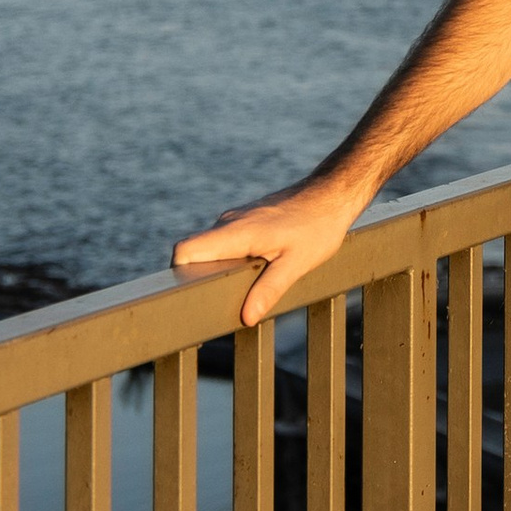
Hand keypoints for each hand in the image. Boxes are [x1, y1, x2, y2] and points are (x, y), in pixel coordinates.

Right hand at [172, 177, 360, 327]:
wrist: (331, 194)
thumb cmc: (317, 226)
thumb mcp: (296, 264)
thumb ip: (269, 290)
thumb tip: (246, 316)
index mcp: (236, 232)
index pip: (185, 250)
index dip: (179, 272)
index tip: (192, 294)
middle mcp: (229, 223)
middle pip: (195, 252)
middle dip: (199, 277)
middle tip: (217, 302)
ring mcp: (237, 219)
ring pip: (213, 247)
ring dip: (218, 268)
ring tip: (238, 289)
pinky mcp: (247, 220)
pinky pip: (227, 241)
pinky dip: (231, 258)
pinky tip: (254, 270)